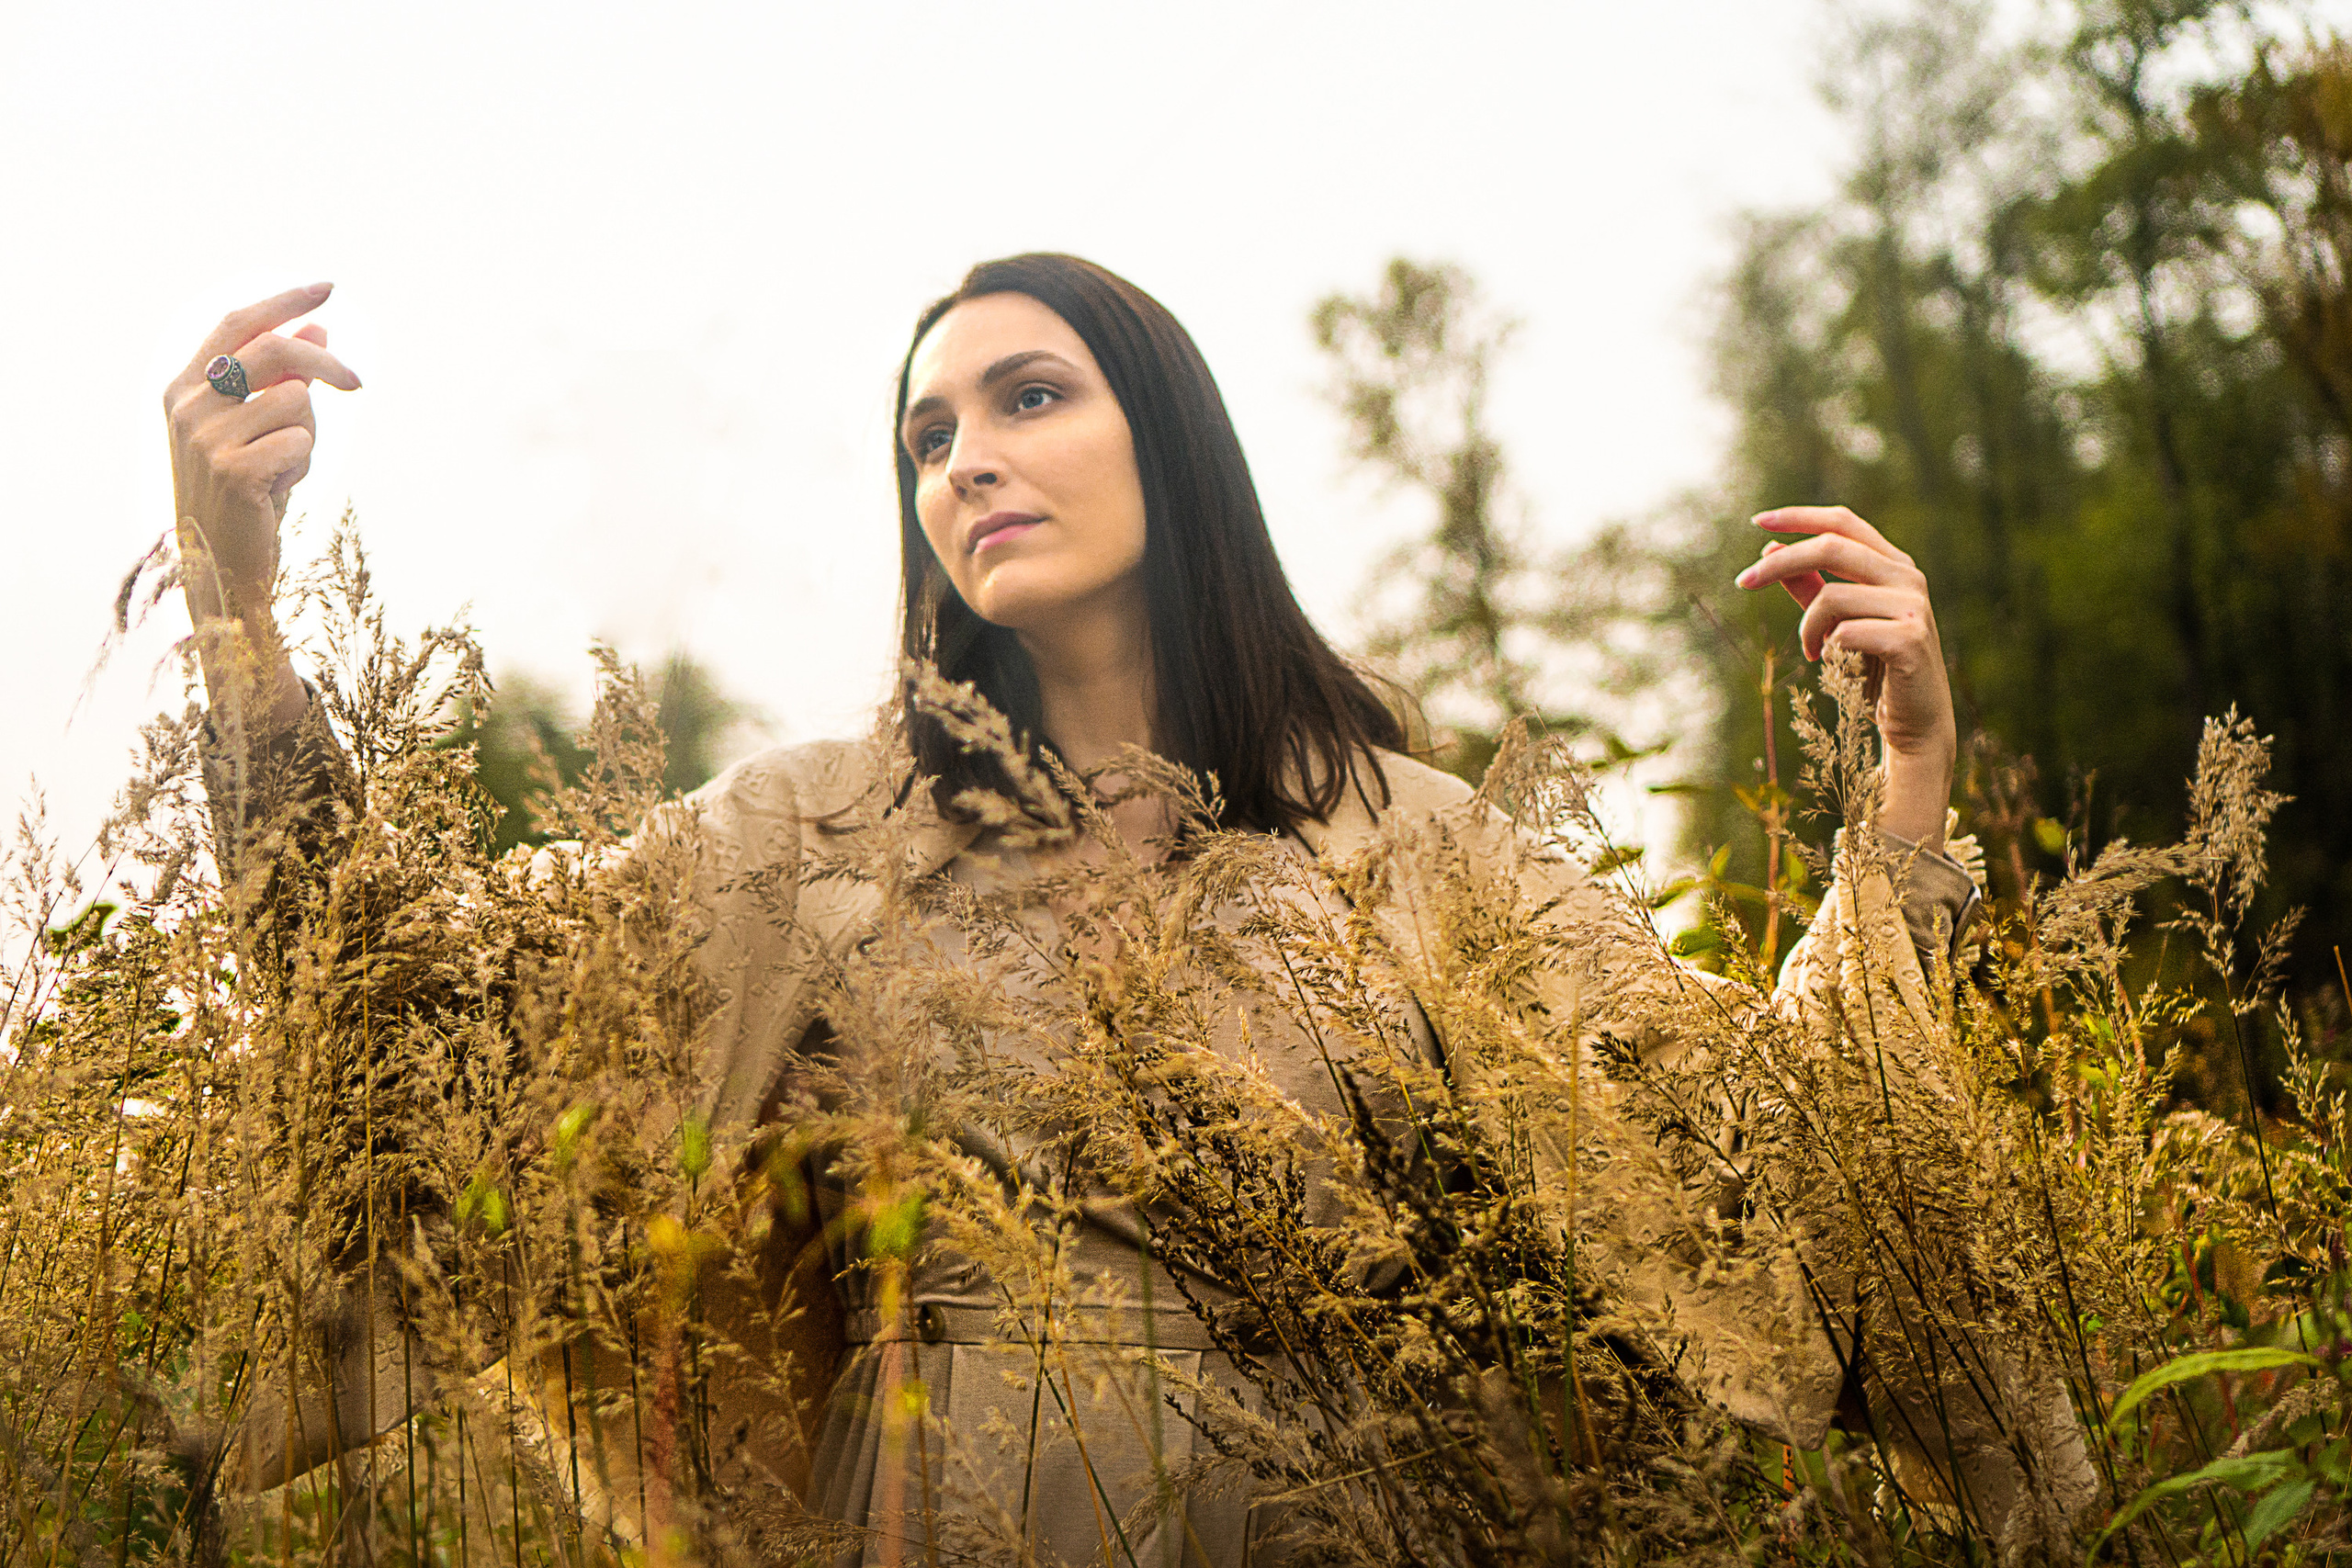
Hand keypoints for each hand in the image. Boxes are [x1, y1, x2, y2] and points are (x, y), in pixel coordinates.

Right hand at [164, 284, 359, 723]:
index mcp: (184, 387)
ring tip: (284, 467)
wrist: (223, 562)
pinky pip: (300, 442)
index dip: (283, 303)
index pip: (236, 324)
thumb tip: (316, 328)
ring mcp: (204, 438)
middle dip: (326, 364)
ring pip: (296, 402)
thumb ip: (282, 378)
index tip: (326, 287)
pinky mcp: (232, 470)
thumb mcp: (262, 427)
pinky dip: (303, 464)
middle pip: (273, 352)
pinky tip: (278, 489)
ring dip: (308, 436)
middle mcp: (186, 405)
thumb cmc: (246, 490)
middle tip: (358, 384)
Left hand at [1734, 505, 1956, 847]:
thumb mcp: (1837, 622)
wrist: (1916, 724)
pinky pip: (1844, 632)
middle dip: (1779, 563)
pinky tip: (1830, 664)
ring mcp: (1914, 606)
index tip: (1758, 520)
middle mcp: (1908, 577)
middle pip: (1831, 547)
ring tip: (1812, 651)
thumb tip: (1770, 547)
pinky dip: (1825, 649)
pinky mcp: (1910, 638)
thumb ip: (1809, 585)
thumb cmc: (1875, 671)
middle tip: (1743, 582)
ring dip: (1807, 627)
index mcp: (1893, 565)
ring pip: (1831, 596)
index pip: (1844, 522)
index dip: (1800, 517)